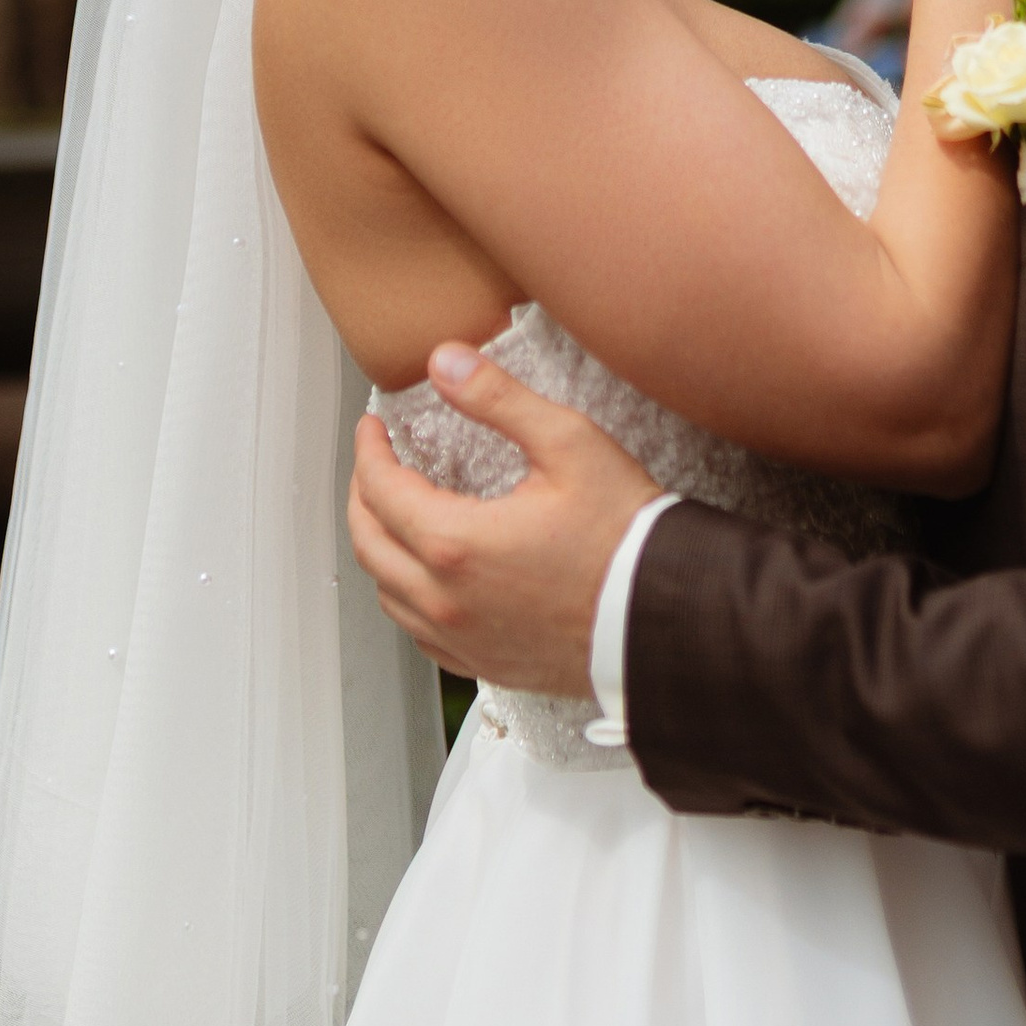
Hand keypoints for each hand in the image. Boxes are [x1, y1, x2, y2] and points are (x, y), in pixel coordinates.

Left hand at [347, 354, 663, 700]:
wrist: (663, 616)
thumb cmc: (624, 534)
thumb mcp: (568, 444)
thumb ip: (499, 398)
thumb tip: (444, 362)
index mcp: (456, 543)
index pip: (381, 490)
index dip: (370, 451)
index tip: (374, 426)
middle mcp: (446, 599)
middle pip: (369, 543)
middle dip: (362, 495)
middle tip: (375, 463)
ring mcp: (462, 638)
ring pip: (387, 592)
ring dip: (380, 546)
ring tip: (395, 513)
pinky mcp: (483, 663)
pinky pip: (418, 632)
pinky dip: (406, 596)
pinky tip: (426, 576)